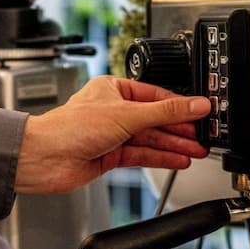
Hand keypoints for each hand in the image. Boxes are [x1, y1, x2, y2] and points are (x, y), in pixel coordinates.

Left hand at [15, 76, 210, 193]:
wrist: (45, 158)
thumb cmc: (70, 127)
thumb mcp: (128, 114)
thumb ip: (166, 112)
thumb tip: (195, 105)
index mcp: (114, 89)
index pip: (156, 96)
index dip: (180, 106)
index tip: (202, 112)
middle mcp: (113, 111)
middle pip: (155, 119)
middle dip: (180, 129)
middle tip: (204, 136)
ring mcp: (112, 135)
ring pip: (150, 138)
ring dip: (174, 145)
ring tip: (197, 150)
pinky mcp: (110, 156)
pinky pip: (142, 154)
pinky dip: (161, 157)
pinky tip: (178, 159)